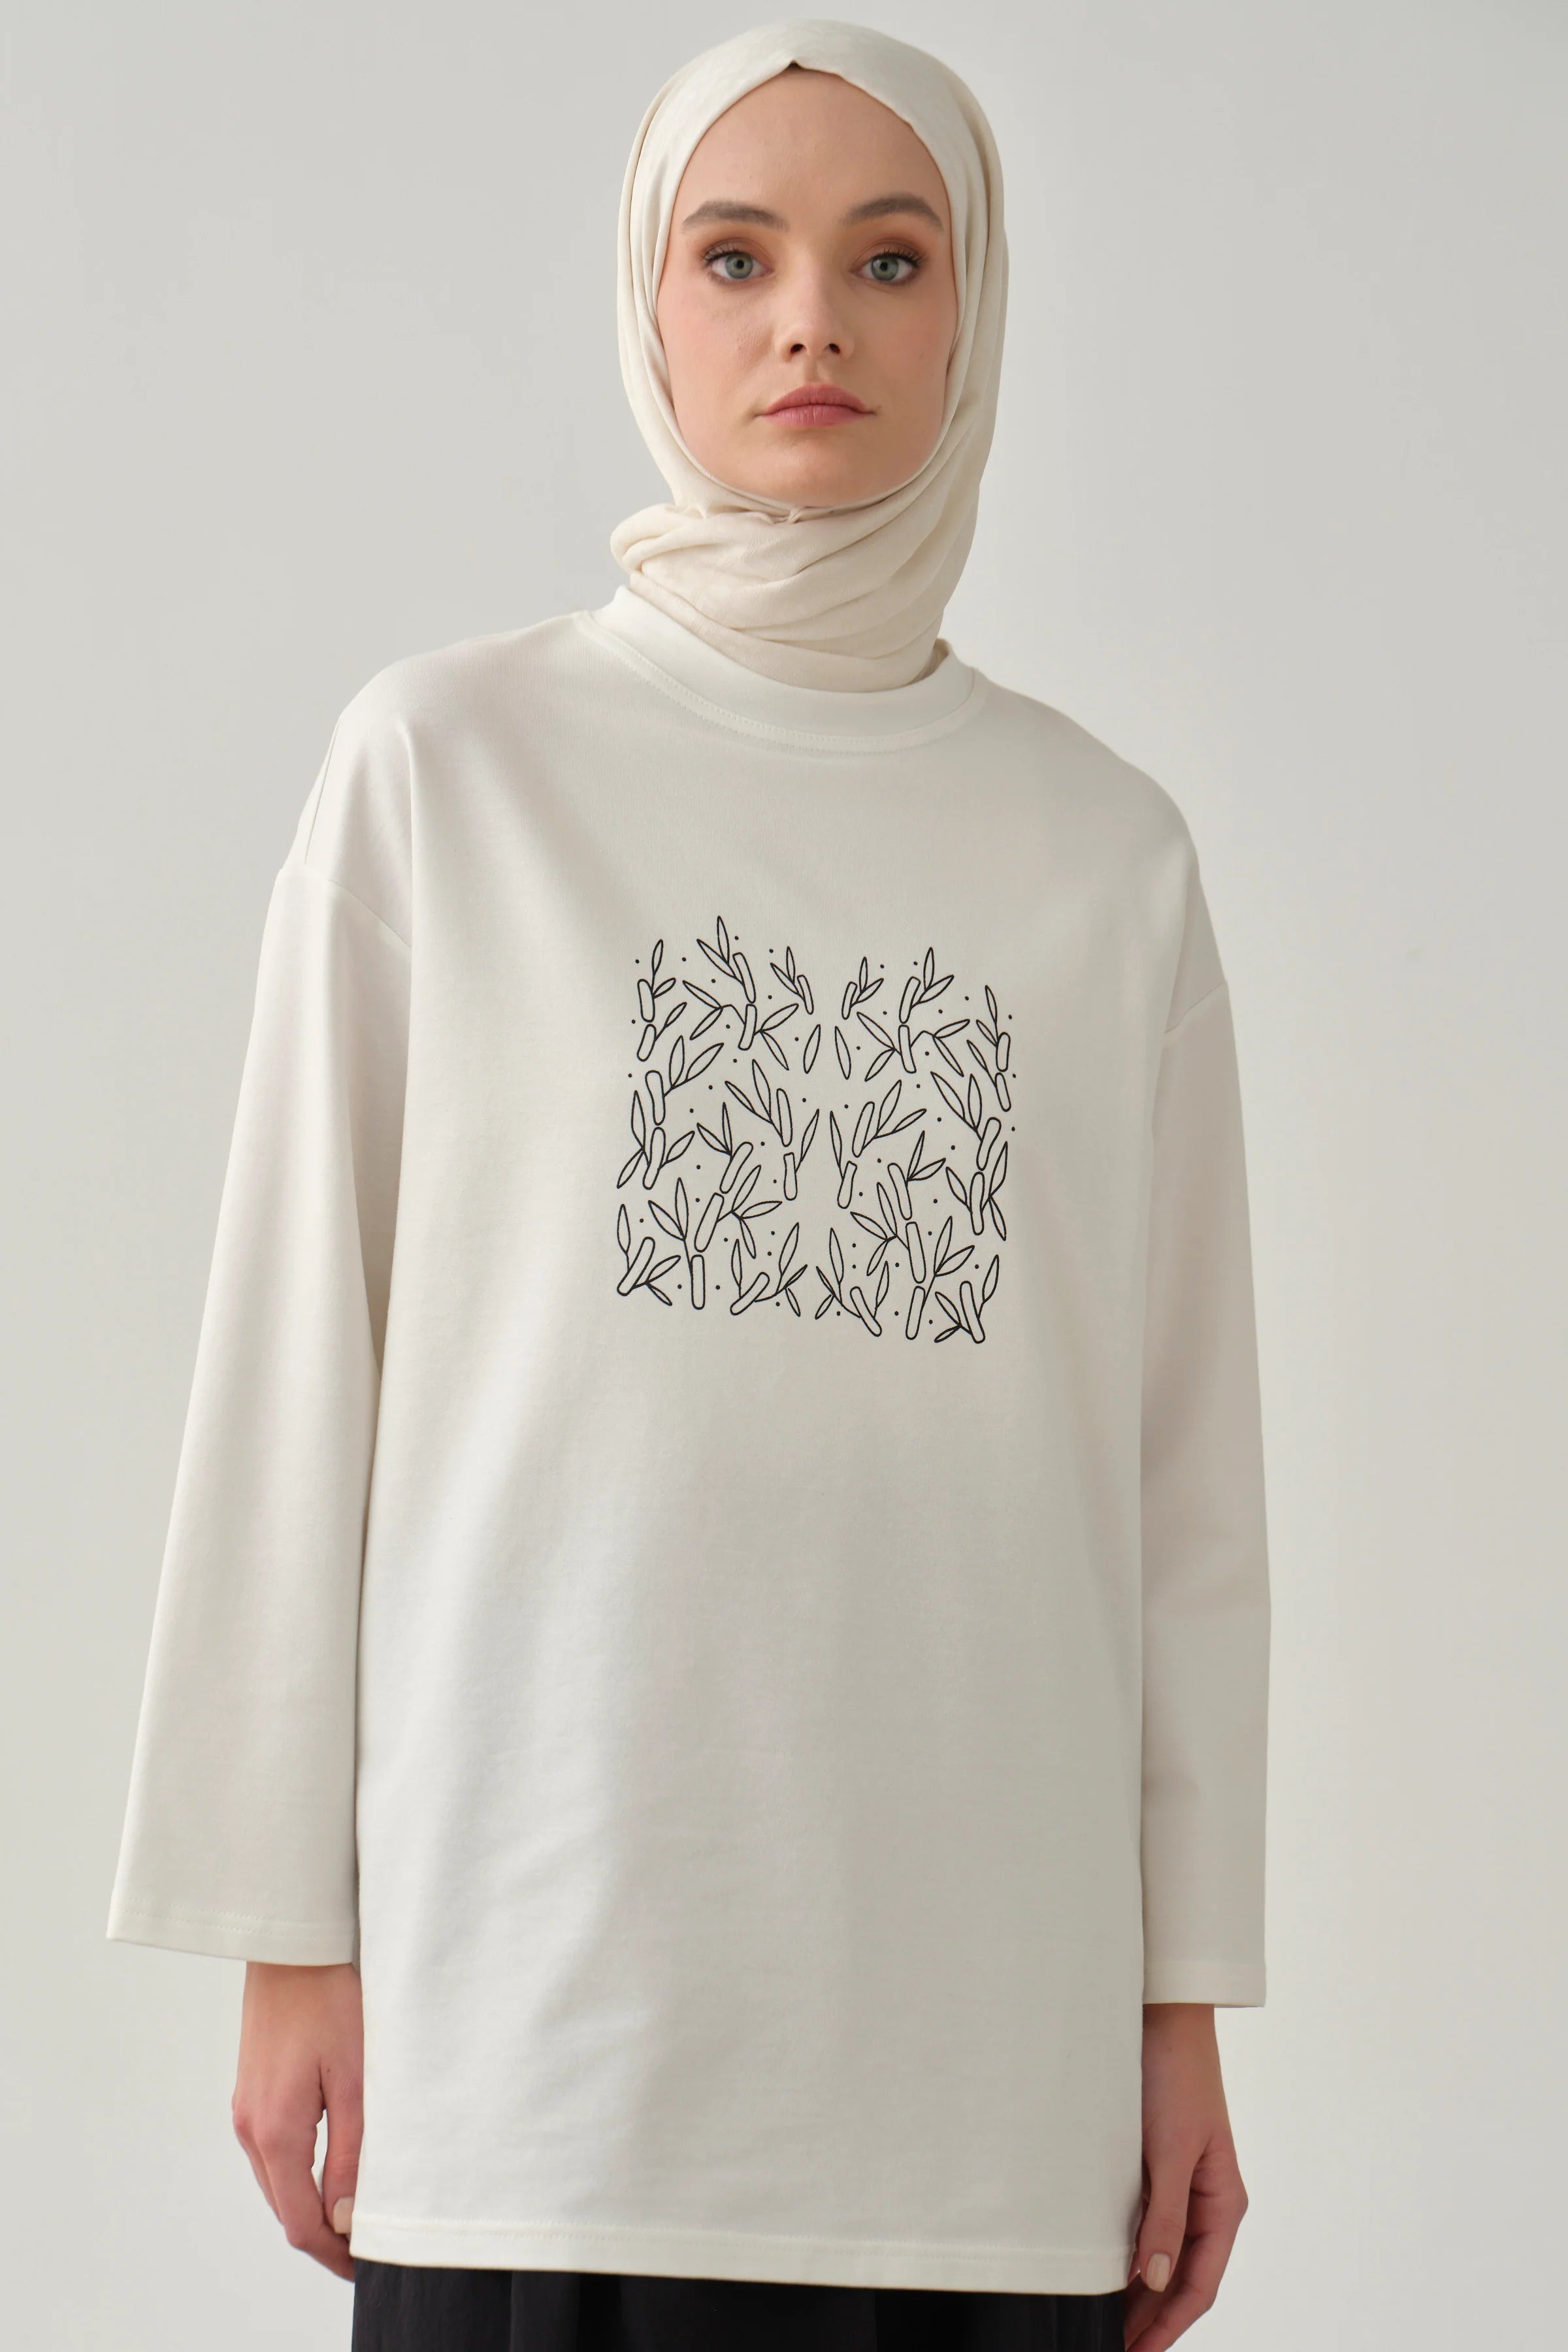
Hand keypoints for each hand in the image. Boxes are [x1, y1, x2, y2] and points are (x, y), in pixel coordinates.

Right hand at [231, 1960, 363, 2282]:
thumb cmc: (330, 2001)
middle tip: (367, 2246)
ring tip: (355, 2213)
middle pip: (284, 2208)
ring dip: (310, 2205)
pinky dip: (298, 2174)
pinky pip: (271, 2154)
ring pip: (277, 2183)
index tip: (365, 2265)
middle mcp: (250, 2129)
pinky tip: (330, 2170)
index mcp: (275, 2131)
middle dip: (323, 2235)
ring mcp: (244, 2112)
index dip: (333, 2252)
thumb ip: (351, 2154)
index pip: (300, 2221)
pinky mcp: (250, 2095)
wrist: (292, 1949)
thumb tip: (348, 2218)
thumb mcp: (355, 2080)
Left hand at [1124, 2004, 1248, 2347]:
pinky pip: (1145, 2223)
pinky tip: (1105, 2270)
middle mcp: (1206, 2201)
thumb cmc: (1175, 2074)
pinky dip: (1128, 2252)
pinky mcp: (1155, 2166)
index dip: (1167, 2327)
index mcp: (1223, 2203)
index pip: (1198, 2286)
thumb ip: (1164, 2216)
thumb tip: (1152, 2280)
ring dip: (1137, 2291)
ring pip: (1161, 2255)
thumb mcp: (1171, 2149)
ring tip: (1105, 2321)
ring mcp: (1180, 2185)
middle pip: (1180, 2278)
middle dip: (1151, 2319)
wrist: (1162, 2015)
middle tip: (1112, 2345)